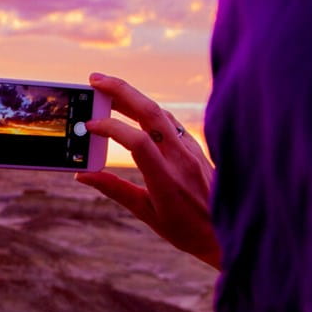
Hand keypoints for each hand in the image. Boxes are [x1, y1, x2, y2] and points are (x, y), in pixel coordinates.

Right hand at [75, 73, 220, 269]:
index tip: (89, 126)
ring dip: (133, 96)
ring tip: (108, 90)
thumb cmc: (187, 230)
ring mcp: (191, 150)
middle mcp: (181, 159)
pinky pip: (170, 121)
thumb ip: (115, 190)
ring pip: (160, 112)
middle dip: (120, 91)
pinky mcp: (196, 147)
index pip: (137, 142)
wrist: (227, 231)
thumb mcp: (147, 214)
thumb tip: (84, 174)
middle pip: (150, 112)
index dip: (111, 128)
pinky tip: (135, 110)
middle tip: (94, 80)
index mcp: (166, 180)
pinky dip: (148, 110)